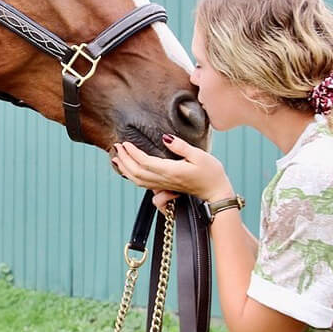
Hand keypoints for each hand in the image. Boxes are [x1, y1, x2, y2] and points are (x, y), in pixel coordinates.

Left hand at [112, 134, 233, 207]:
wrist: (216, 194)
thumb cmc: (211, 173)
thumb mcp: (200, 155)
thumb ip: (181, 147)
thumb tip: (165, 138)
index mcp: (171, 171)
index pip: (145, 162)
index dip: (132, 153)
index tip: (125, 143)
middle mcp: (165, 180)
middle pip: (136, 172)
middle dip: (124, 159)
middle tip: (116, 146)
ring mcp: (164, 185)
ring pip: (137, 180)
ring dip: (124, 169)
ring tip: (116, 157)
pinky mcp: (166, 187)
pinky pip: (143, 184)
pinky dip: (132, 176)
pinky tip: (128, 170)